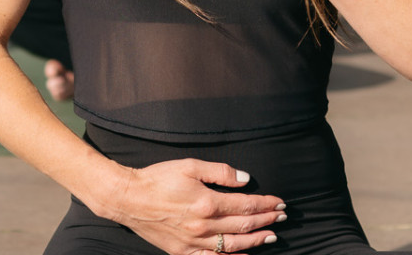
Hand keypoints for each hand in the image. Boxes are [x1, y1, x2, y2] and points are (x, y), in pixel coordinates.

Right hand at [98, 159, 285, 254]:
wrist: (128, 199)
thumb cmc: (158, 179)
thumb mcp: (190, 166)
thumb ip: (220, 172)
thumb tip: (246, 179)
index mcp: (207, 202)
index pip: (246, 205)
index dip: (266, 204)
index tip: (280, 202)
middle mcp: (203, 225)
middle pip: (244, 225)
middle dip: (267, 220)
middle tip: (282, 217)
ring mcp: (193, 242)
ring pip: (233, 244)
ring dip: (255, 240)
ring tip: (271, 236)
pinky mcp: (182, 251)